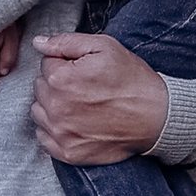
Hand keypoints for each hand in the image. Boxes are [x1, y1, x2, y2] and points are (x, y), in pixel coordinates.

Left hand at [31, 31, 169, 164]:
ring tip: (79, 104)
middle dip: (56, 83)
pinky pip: (44, 137)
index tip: (82, 70)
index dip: (65, 63)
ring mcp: (61, 133)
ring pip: (39, 112)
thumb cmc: (132, 80)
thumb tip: (39, 43)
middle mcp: (56, 107)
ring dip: (52, 105)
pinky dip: (54, 129)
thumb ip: (66, 42)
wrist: (156, 116)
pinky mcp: (68, 152)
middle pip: (40, 88)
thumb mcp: (104, 47)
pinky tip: (73, 122)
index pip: (46, 64)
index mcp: (60, 79)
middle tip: (83, 86)